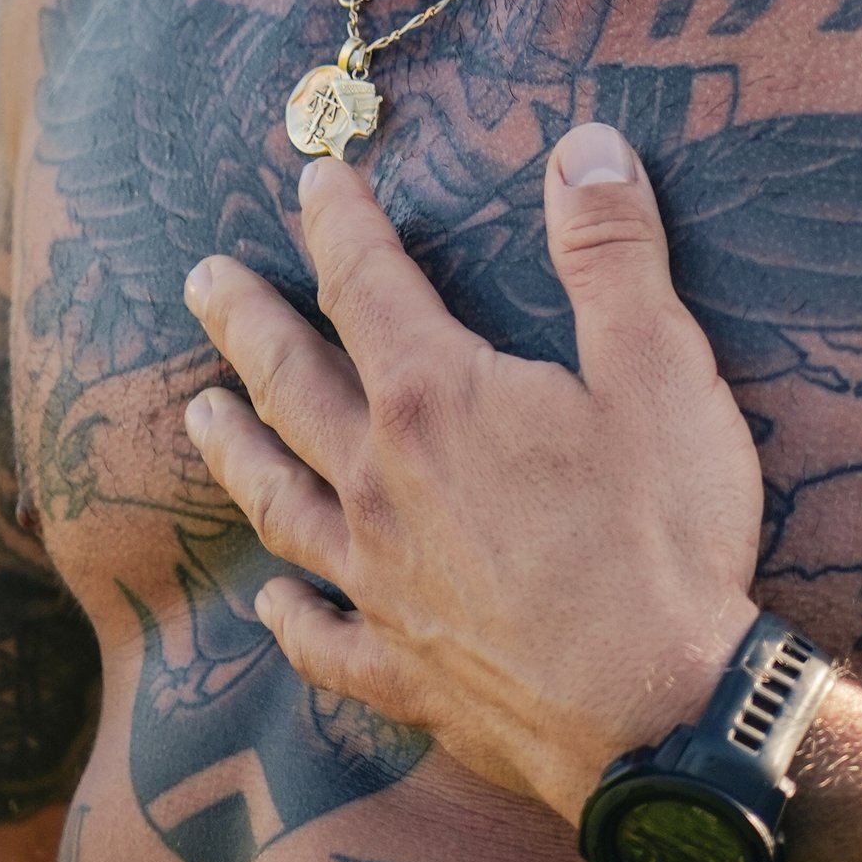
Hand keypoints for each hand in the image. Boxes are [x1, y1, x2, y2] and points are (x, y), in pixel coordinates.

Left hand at [181, 125, 765, 820]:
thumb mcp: (660, 369)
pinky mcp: (400, 670)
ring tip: (198, 413)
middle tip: (202, 278)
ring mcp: (379, 585)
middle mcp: (379, 485)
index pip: (365, 284)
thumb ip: (613, 253)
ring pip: (278, 502)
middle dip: (245, 322)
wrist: (658, 715)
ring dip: (235, 452)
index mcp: (435, 399)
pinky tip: (273, 603)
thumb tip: (585, 147)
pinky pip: (321, 638)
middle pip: (289, 384)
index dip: (338, 224)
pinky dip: (291, 618)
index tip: (313, 178)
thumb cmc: (663, 536)